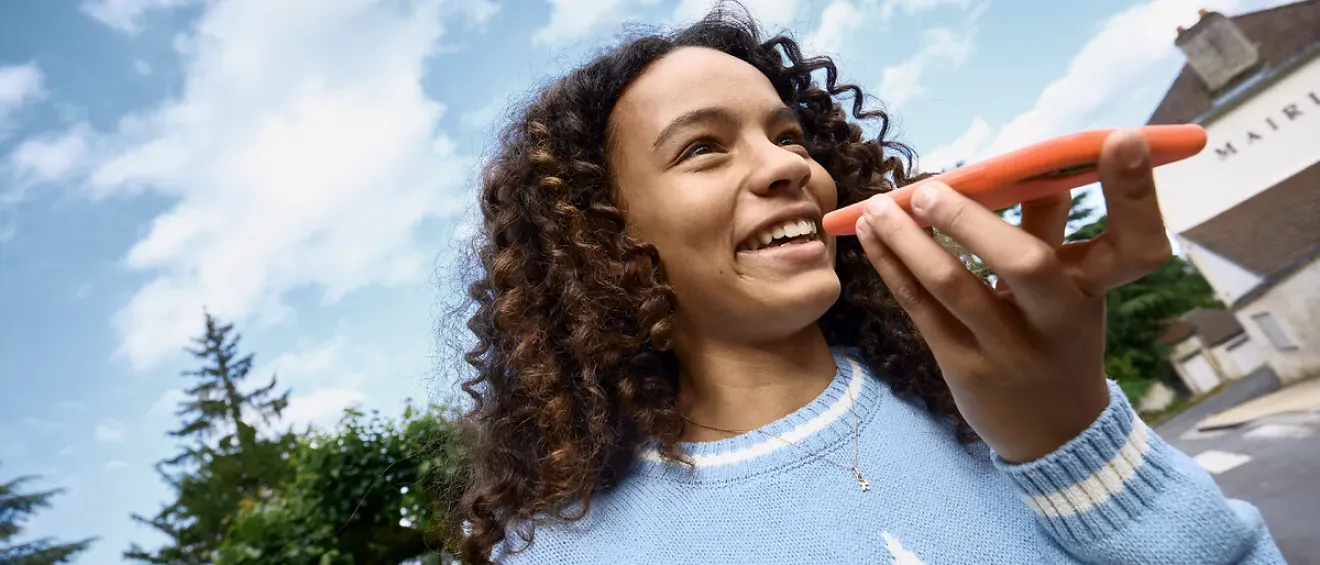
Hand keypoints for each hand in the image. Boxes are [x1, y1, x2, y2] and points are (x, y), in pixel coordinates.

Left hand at [853, 129, 1171, 462]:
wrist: (1052, 434)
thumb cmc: (1058, 340)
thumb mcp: (1073, 291)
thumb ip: (1052, 230)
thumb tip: (1038, 160)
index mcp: (1098, 292)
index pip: (1137, 241)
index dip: (1135, 192)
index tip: (1120, 136)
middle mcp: (1059, 321)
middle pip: (1028, 263)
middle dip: (973, 220)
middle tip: (930, 189)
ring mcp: (1011, 350)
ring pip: (955, 285)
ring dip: (909, 240)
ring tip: (879, 206)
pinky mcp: (965, 368)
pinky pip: (922, 308)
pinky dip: (893, 266)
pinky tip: (872, 235)